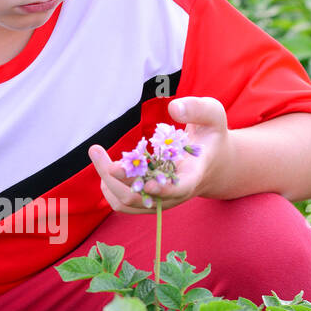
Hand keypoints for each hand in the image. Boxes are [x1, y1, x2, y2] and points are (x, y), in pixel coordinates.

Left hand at [88, 97, 228, 211]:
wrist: (212, 163)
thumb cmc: (210, 136)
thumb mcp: (213, 115)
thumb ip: (197, 109)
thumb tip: (173, 108)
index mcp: (193, 175)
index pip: (179, 190)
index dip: (163, 191)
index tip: (147, 184)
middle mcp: (173, 195)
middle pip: (140, 197)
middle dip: (116, 176)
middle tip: (97, 150)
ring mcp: (158, 201)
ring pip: (126, 201)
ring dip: (107, 180)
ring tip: (98, 153)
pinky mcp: (146, 201)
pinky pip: (121, 202)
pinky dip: (109, 186)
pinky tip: (105, 164)